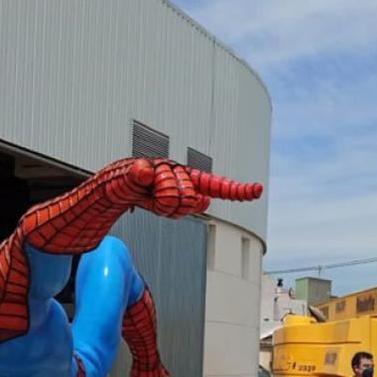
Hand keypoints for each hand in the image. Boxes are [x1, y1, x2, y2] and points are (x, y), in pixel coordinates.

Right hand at [127, 159, 262, 217]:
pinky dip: (144, 180)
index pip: (216, 186)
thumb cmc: (148, 196)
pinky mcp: (141, 167)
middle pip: (190, 199)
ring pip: (172, 195)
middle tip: (161, 203)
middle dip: (176, 209)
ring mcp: (162, 167)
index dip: (236, 190)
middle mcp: (179, 171)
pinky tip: (141, 179)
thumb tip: (204, 200)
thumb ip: (189, 207)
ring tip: (149, 197)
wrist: (118, 188)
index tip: (257, 190)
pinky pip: (148, 178)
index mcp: (190, 180)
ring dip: (160, 204)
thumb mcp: (171, 209)